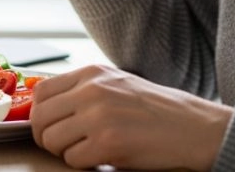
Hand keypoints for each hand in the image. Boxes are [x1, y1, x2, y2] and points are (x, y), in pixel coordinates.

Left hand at [31, 64, 232, 171]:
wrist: (194, 127)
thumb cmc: (158, 110)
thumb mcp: (116, 84)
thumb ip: (83, 90)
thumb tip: (48, 106)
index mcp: (92, 73)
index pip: (40, 92)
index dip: (40, 115)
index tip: (50, 125)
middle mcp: (92, 90)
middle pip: (40, 118)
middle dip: (47, 137)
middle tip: (65, 145)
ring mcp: (98, 116)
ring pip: (52, 140)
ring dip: (66, 152)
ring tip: (88, 150)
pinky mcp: (107, 143)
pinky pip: (73, 160)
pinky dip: (84, 164)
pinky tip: (102, 158)